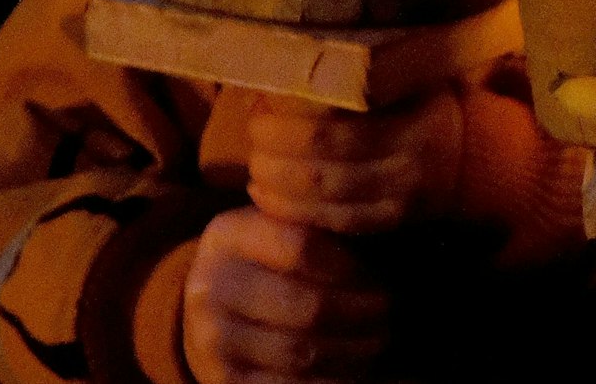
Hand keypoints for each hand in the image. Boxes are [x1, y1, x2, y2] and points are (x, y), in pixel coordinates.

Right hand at [182, 207, 388, 383]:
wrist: (208, 312)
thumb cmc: (262, 263)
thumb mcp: (274, 230)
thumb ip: (313, 227)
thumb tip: (377, 233)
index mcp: (227, 236)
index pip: (300, 246)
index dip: (348, 264)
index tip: (374, 274)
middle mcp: (209, 286)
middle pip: (307, 306)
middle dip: (360, 312)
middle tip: (387, 311)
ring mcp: (211, 338)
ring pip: (302, 351)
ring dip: (353, 350)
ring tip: (378, 339)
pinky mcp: (222, 379)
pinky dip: (330, 380)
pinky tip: (353, 368)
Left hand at [246, 91, 462, 234]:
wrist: (466, 158)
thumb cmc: (420, 105)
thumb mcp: (406, 78)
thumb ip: (365, 74)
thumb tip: (290, 65)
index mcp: (410, 121)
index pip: (332, 130)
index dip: (285, 126)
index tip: (258, 109)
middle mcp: (408, 165)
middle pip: (321, 166)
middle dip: (274, 154)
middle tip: (252, 138)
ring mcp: (400, 201)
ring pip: (323, 198)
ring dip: (277, 185)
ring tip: (255, 170)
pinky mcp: (389, 225)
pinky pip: (335, 223)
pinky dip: (295, 212)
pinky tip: (270, 199)